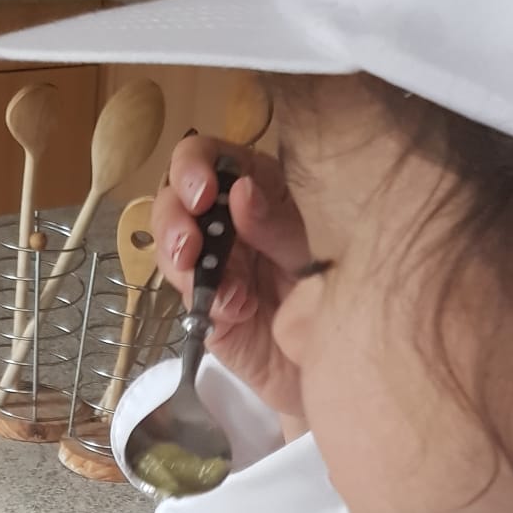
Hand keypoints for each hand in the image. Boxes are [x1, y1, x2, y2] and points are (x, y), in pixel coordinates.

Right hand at [151, 134, 310, 418]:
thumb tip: (240, 192)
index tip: (204, 193)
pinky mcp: (206, 307)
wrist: (342, 354)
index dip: (195, 165)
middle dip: (173, 216)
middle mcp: (227, 220)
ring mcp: (213, 263)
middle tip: (189, 242)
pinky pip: (190, 295)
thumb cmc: (338, 286)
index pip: (211, 157)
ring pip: (170, 244)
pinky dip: (205, 297)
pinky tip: (234, 308)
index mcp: (257, 186)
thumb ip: (276, 221)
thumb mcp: (313, 245)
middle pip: (174, 197)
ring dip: (177, 255)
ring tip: (196, 269)